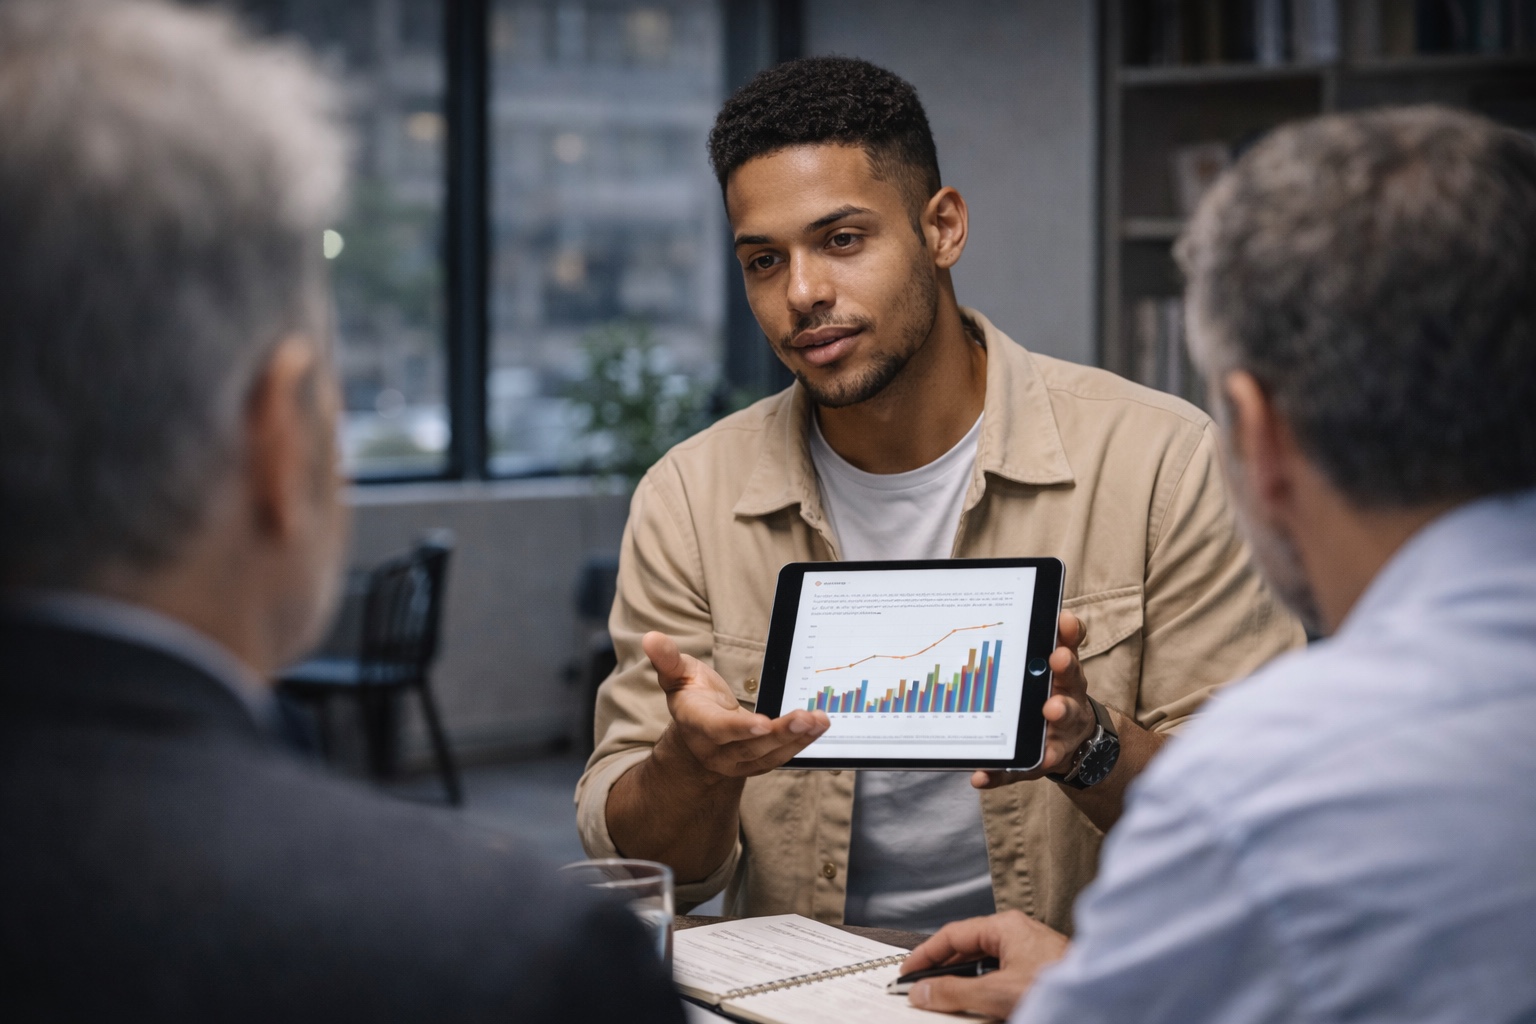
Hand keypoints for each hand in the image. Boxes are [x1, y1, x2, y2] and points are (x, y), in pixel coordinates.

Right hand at [643, 631, 830, 777]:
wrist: (696, 736)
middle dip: (779, 733)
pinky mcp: (758, 763)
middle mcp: (717, 750)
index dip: (740, 728)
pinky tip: (820, 726)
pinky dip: (802, 742)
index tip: (762, 724)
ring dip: (797, 739)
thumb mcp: (677, 675)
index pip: (718, 729)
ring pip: (770, 755)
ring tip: (820, 720)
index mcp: (697, 725)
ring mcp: (739, 761)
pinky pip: (782, 756)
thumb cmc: (691, 698)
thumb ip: (667, 659)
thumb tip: (651, 637)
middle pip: (751, 747)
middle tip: (806, 718)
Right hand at [900, 910, 1069, 1018]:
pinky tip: (978, 1006)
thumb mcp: (997, 993)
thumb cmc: (1058, 985)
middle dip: (942, 971)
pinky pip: (1000, 976)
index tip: (907, 973)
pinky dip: (983, 990)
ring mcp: (1030, 953)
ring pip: (984, 965)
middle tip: (920, 989)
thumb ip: (955, 992)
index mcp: (1005, 926)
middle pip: (967, 949)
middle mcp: (1018, 934)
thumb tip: (923, 992)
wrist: (1104, 999)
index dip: (925, 954)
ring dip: (964, 983)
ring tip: (945, 1001)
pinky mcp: (1039, 972)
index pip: (952, 935)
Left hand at [971, 611, 1095, 789]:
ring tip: (1051, 710)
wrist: (1076, 741)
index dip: (1068, 632)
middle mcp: (1068, 695)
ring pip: (1062, 717)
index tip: (1062, 620)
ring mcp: (1062, 728)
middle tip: (1056, 660)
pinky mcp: (1046, 758)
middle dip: (1064, 668)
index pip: (1069, 645)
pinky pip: (1023, 765)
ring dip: (1057, 712)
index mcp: (1062, 672)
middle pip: (1070, 678)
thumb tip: (1052, 618)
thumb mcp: (1057, 671)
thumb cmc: (1052, 695)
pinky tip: (981, 777)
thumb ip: (1058, 642)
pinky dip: (1001, 773)